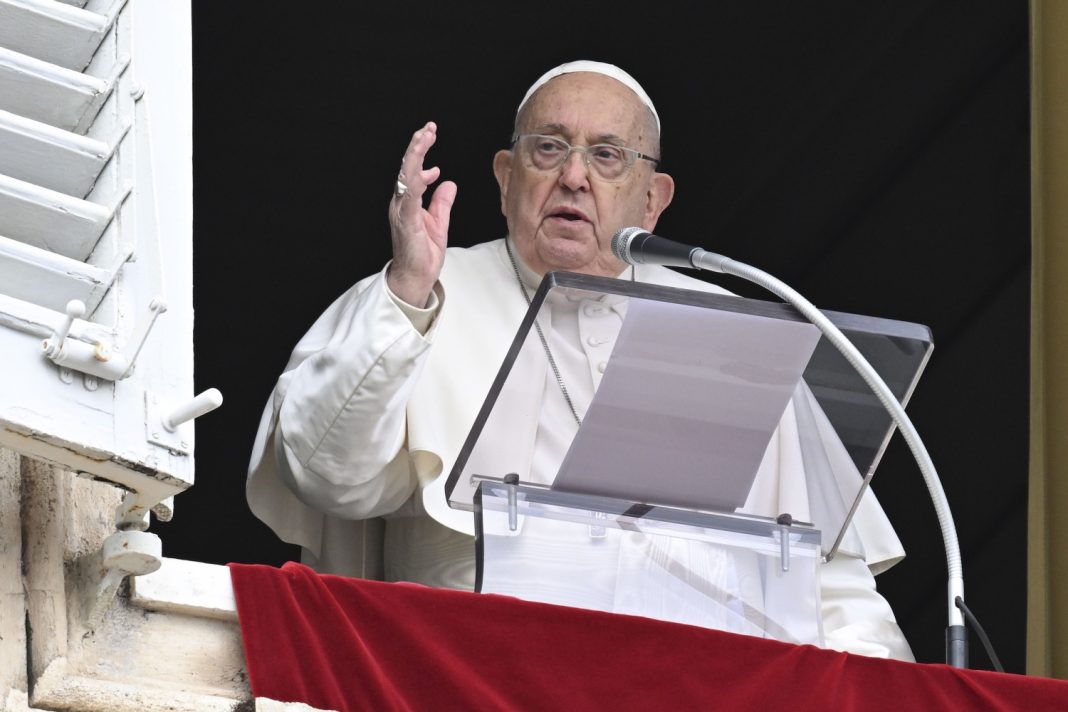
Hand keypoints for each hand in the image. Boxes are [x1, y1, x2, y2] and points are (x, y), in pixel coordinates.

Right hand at [386, 122, 456, 306]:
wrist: (416, 277)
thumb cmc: (423, 253)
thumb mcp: (439, 222)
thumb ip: (442, 202)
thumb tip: (449, 182)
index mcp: (409, 201)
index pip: (413, 169)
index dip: (420, 150)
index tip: (431, 134)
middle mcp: (402, 202)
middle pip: (407, 167)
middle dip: (417, 146)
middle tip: (428, 128)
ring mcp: (402, 211)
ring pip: (406, 177)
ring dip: (416, 157)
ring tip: (424, 138)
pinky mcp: (406, 222)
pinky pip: (410, 199)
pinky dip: (416, 183)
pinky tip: (425, 172)